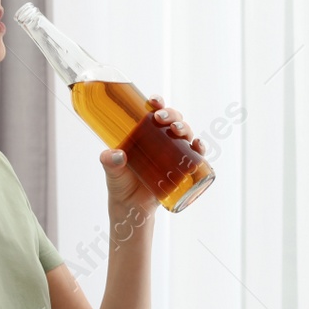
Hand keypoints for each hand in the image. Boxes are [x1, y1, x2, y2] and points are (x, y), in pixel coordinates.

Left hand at [100, 94, 206, 212]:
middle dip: (172, 114)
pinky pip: (195, 155)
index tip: (154, 102)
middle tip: (162, 118)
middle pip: (172, 120)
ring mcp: (172, 153)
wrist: (131, 207)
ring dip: (185, 127)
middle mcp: (160, 140)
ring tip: (177, 130)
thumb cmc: (120, 184)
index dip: (157, 103)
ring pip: (185, 134)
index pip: (153, 112)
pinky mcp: (181, 168)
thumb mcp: (111, 171)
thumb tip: (116, 155)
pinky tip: (198, 146)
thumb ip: (109, 162)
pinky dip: (200, 148)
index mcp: (144, 134)